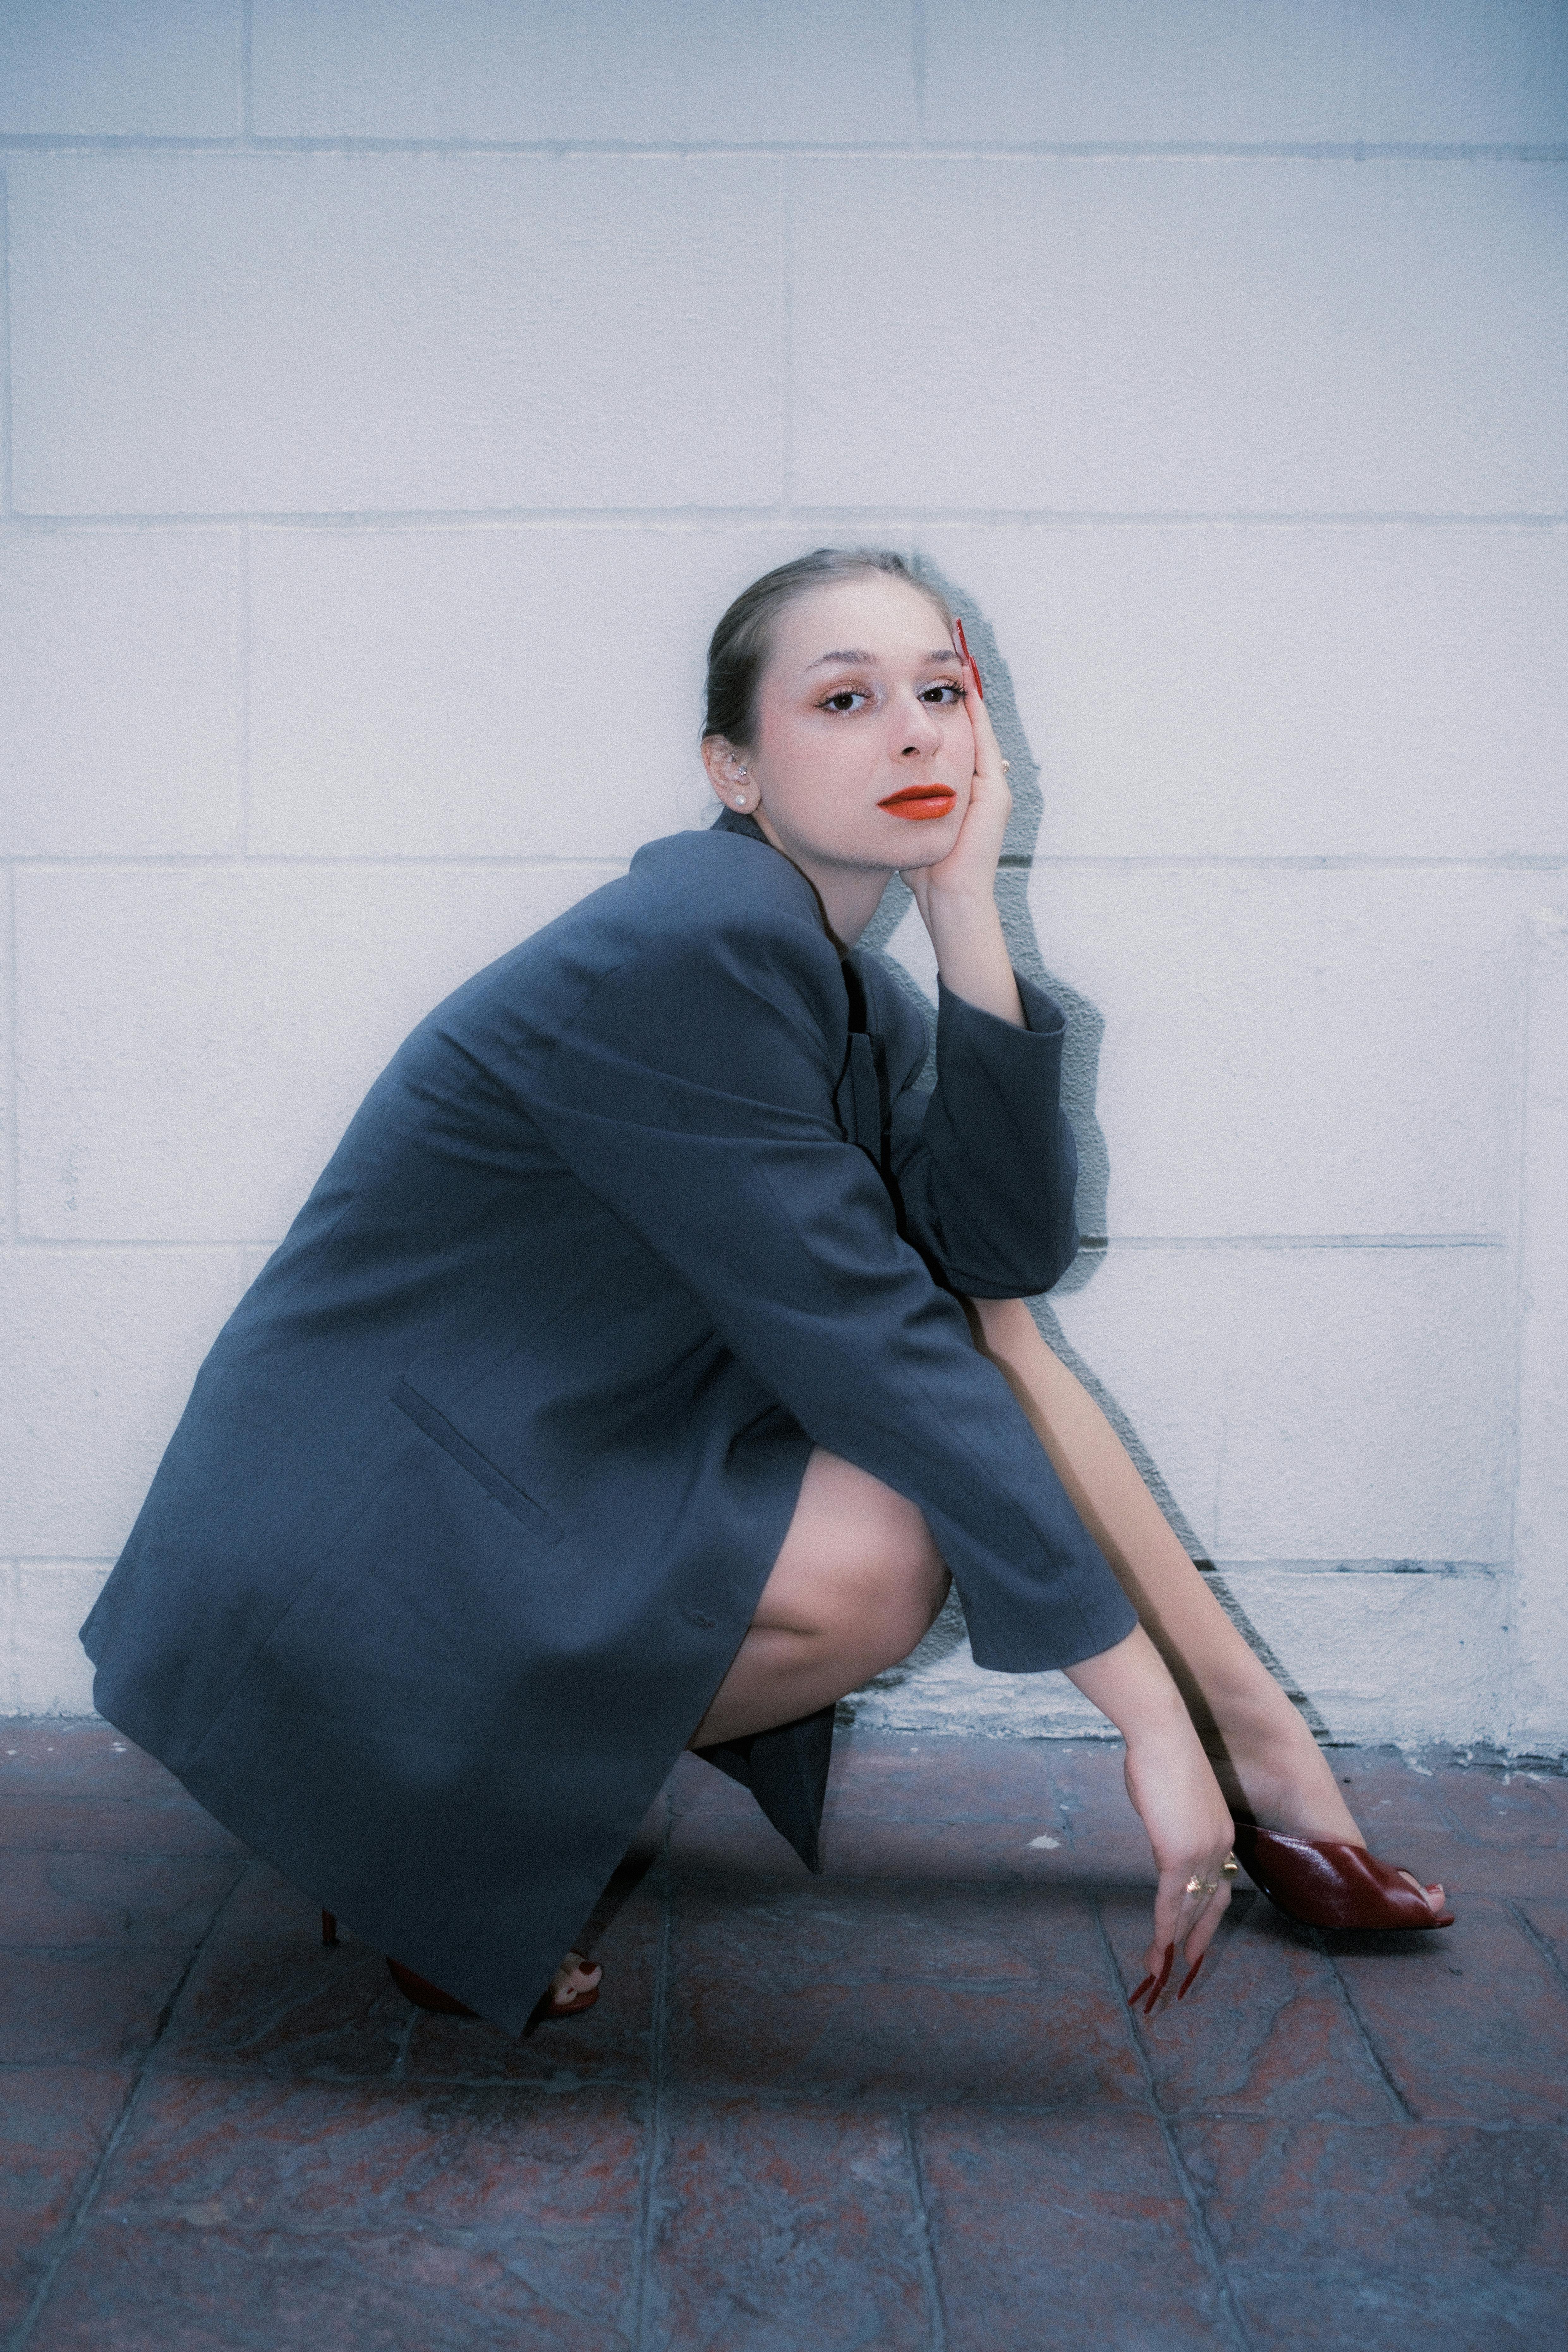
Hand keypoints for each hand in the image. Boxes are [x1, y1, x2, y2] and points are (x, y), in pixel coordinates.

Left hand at [899, 632, 1011, 928]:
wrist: (949, 901)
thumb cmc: (926, 871)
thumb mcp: (908, 826)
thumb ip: (899, 803)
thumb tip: (874, 783)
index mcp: (961, 790)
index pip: (953, 738)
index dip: (941, 707)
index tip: (925, 676)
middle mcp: (981, 784)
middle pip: (968, 727)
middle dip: (956, 693)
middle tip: (946, 653)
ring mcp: (992, 787)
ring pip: (978, 730)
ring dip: (968, 697)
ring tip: (956, 660)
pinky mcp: (994, 794)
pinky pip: (983, 745)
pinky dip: (975, 718)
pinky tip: (963, 693)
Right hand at [1064, 1624, 1234, 2006]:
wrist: (1162, 1733)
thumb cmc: (1158, 1753)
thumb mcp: (1169, 1796)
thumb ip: (1169, 1822)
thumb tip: (1159, 1831)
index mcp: (1220, 1832)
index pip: (1218, 1884)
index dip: (1207, 1914)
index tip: (1197, 1936)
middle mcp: (1218, 1847)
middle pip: (1210, 1905)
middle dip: (1196, 1941)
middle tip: (1186, 1971)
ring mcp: (1200, 1853)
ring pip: (1188, 1912)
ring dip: (1173, 1948)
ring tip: (1160, 1976)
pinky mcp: (1177, 1855)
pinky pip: (1170, 1906)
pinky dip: (1163, 1935)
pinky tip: (1156, 1956)